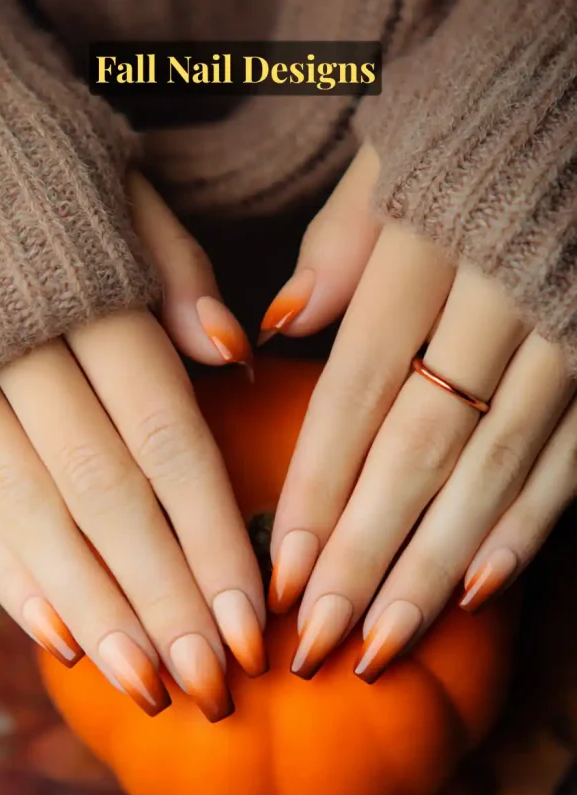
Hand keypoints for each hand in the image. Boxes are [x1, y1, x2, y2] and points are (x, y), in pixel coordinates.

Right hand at [0, 175, 265, 722]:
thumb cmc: (31, 174)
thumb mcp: (114, 190)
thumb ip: (172, 271)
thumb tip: (231, 353)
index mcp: (83, 293)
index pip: (164, 438)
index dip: (209, 537)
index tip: (252, 620)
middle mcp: (14, 353)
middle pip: (104, 498)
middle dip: (161, 600)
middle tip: (212, 687)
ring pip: (30, 519)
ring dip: (94, 612)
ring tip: (147, 686)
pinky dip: (9, 576)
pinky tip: (59, 639)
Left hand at [260, 144, 576, 681]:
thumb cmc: (477, 121)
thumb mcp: (397, 150)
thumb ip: (342, 241)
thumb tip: (279, 327)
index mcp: (432, 242)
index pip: (358, 391)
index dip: (316, 489)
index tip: (277, 574)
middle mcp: (504, 296)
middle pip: (421, 448)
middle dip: (365, 555)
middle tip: (317, 642)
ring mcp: (571, 330)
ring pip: (496, 469)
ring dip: (437, 567)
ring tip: (383, 642)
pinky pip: (573, 456)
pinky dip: (529, 525)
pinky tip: (481, 589)